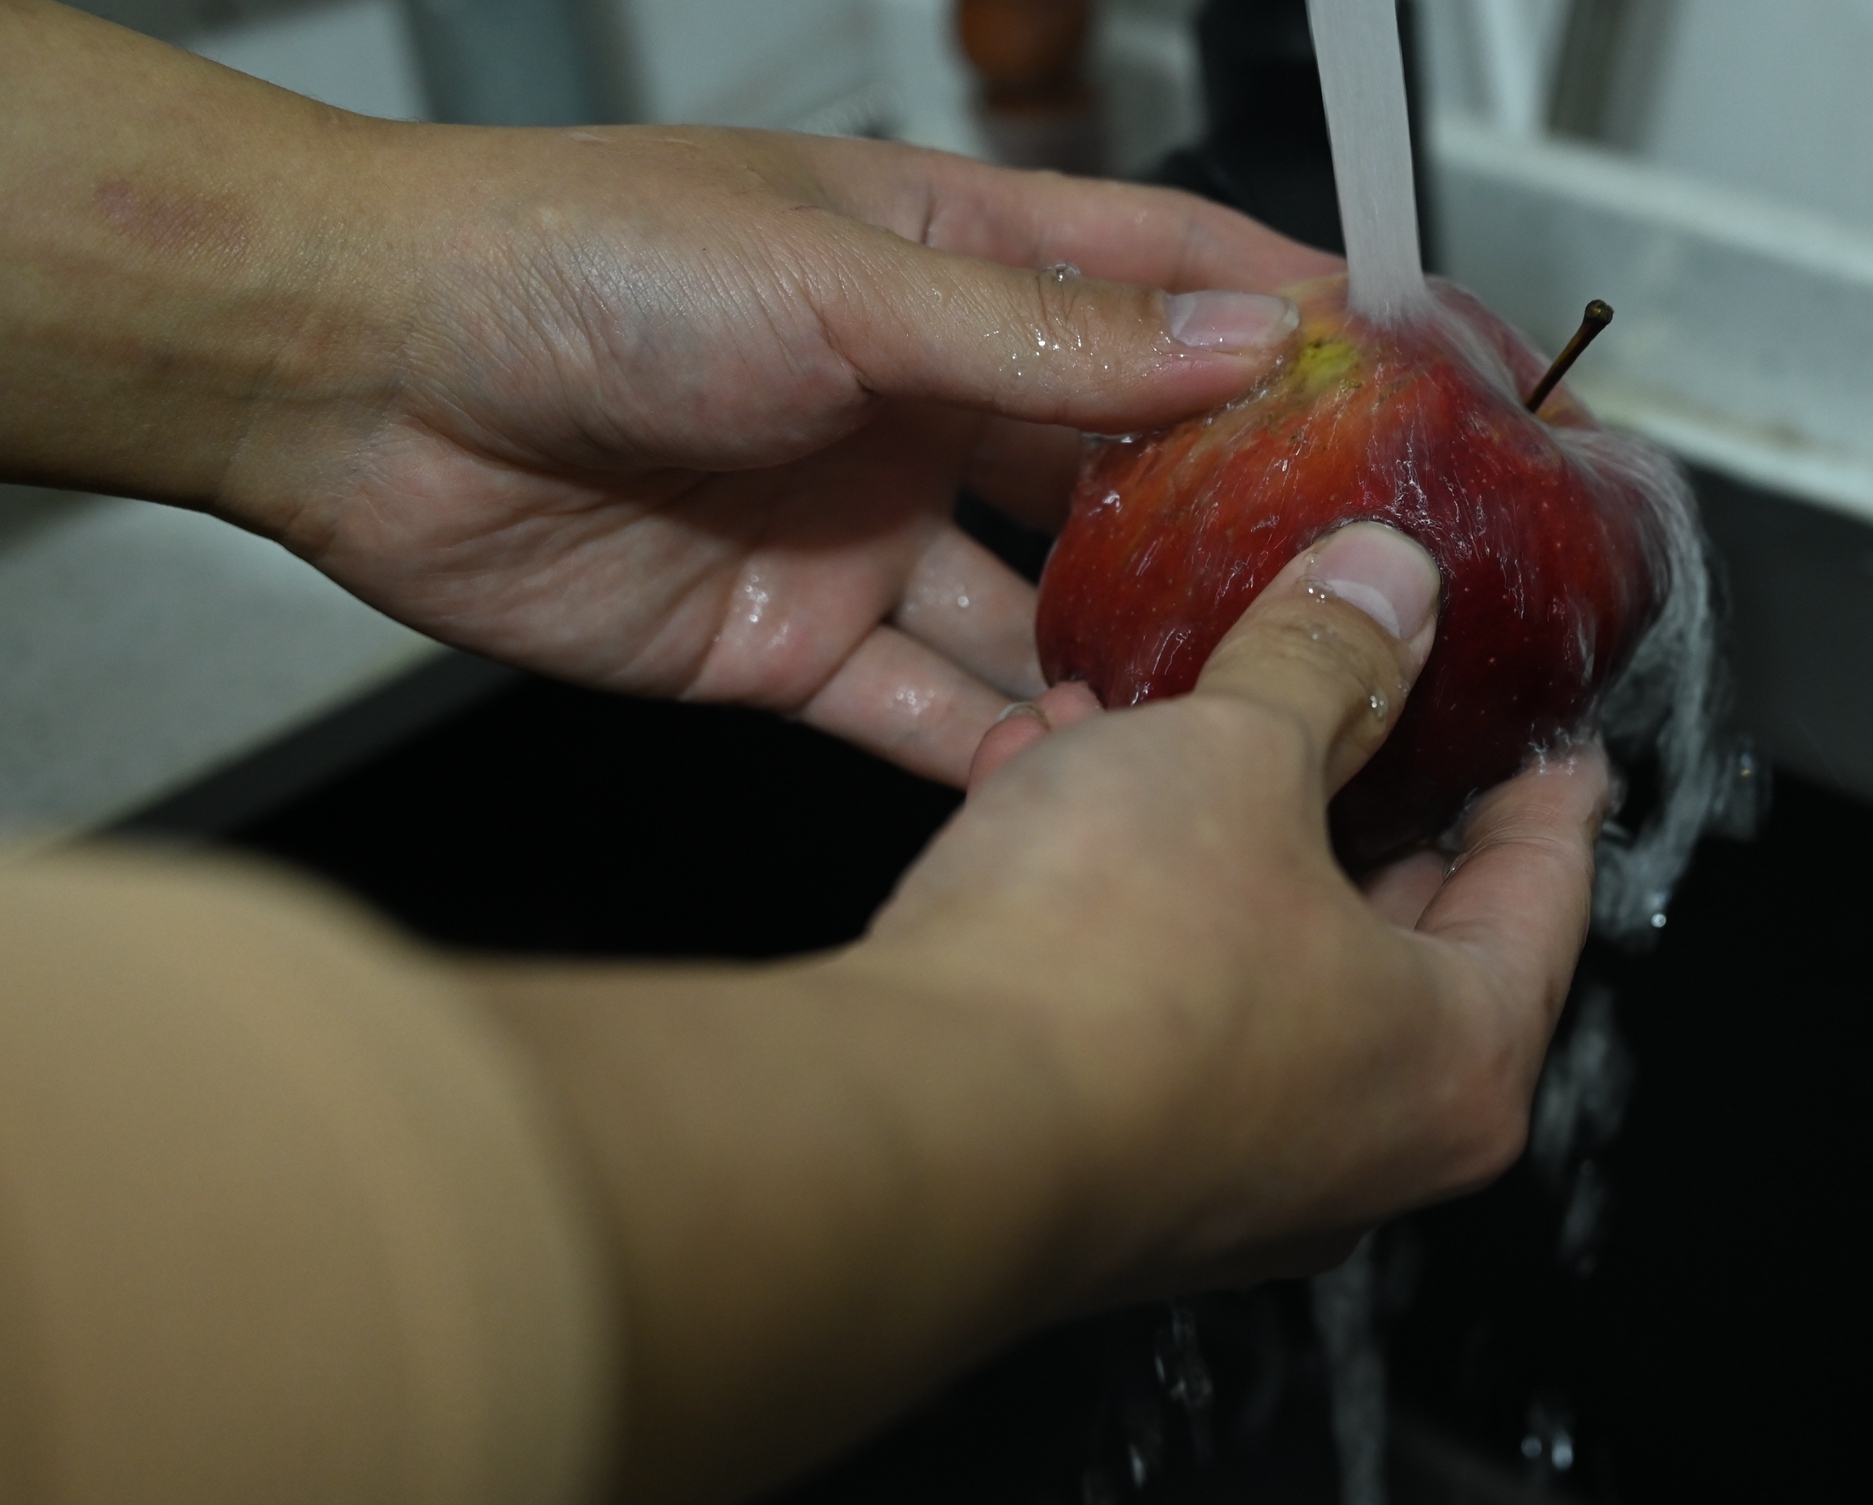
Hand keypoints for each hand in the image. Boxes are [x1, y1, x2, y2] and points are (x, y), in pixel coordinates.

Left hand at [0, 1, 1332, 781]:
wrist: (355, 382)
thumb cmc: (571, 259)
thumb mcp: (844, 277)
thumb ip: (1050, 335)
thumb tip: (1244, 342)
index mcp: (956, 261)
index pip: (1175, 284)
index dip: (1306, 329)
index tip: (1431, 382)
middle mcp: (928, 397)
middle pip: (1129, 470)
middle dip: (1241, 528)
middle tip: (1365, 594)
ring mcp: (870, 527)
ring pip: (1044, 614)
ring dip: (1131, 669)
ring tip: (1245, 724)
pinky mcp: (795, 642)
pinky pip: (932, 714)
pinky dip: (1005, 757)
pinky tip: (1088, 791)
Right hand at [471, 524, 1608, 1504]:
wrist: (911, 1129)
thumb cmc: (1109, 969)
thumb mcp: (1236, 753)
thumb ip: (1322, 661)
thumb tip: (1383, 587)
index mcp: (1460, 1059)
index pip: (1546, 890)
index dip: (1544, 783)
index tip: (1547, 733)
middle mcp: (1367, 1149)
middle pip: (1400, 933)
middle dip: (1346, 789)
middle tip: (1358, 703)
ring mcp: (1236, 1182)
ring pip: (1254, 961)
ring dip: (1202, 829)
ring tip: (1146, 715)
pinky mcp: (1114, 1179)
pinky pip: (1149, 1010)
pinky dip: (1116, 904)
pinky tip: (1041, 792)